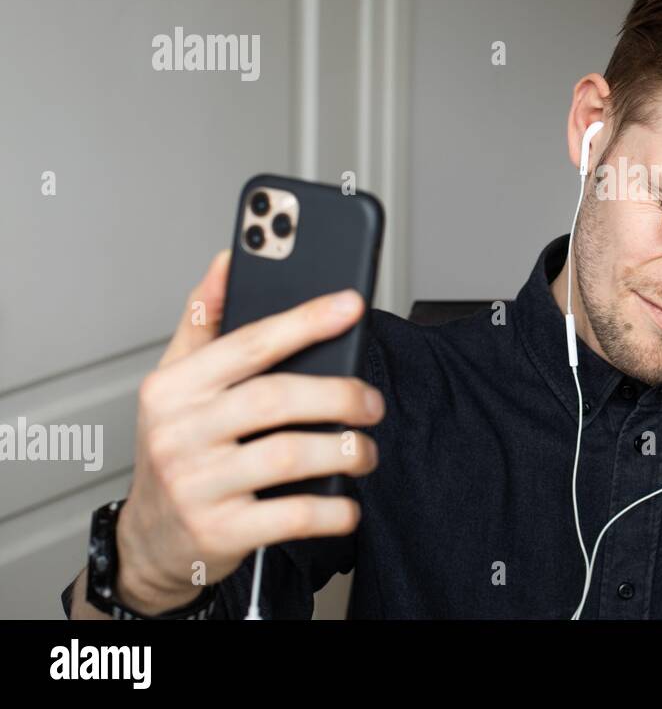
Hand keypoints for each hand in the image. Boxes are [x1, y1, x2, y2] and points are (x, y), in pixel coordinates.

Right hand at [114, 250, 383, 613]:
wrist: (149, 541)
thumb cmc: (177, 451)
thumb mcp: (175, 383)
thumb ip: (203, 320)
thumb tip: (226, 259)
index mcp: (173, 388)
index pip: (248, 343)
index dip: (305, 321)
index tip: (351, 305)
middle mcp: (180, 433)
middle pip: (276, 398)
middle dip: (340, 395)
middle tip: (372, 403)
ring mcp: (197, 485)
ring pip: (289, 454)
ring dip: (345, 450)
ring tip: (365, 450)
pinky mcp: (220, 531)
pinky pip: (292, 515)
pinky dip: (332, 509)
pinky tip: (348, 505)